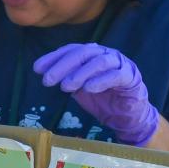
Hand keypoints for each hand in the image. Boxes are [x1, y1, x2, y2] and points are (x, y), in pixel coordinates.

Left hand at [34, 43, 160, 146]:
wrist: (127, 117)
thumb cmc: (103, 100)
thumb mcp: (80, 89)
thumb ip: (68, 80)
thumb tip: (47, 74)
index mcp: (93, 54)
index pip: (71, 50)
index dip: (54, 57)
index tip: (37, 68)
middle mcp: (106, 54)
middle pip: (83, 53)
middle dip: (63, 65)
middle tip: (48, 79)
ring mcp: (120, 64)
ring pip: (99, 62)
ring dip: (80, 73)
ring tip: (66, 86)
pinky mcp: (131, 77)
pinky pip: (116, 75)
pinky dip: (100, 81)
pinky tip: (88, 89)